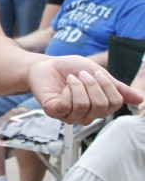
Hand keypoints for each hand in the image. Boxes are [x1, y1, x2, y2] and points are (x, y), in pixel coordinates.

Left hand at [28, 55, 142, 124]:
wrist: (46, 65)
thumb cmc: (71, 69)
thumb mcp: (98, 74)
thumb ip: (117, 87)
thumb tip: (141, 100)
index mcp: (99, 107)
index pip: (115, 103)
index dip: (107, 86)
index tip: (96, 73)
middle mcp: (86, 115)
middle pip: (101, 106)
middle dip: (92, 84)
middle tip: (81, 74)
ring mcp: (69, 116)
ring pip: (84, 106)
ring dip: (79, 86)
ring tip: (71, 78)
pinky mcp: (54, 112)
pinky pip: (67, 106)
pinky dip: (68, 91)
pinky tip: (64, 86)